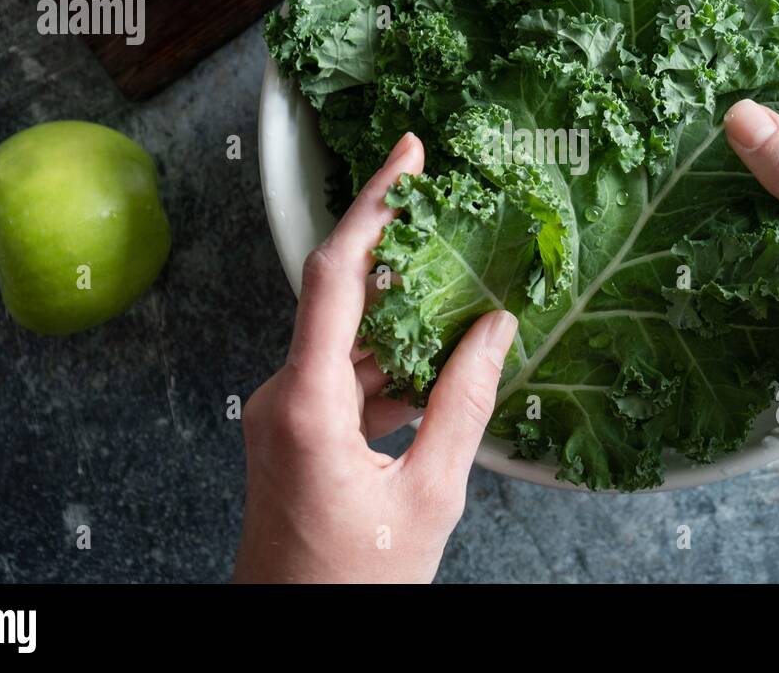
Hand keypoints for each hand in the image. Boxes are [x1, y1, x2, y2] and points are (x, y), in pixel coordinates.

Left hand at [233, 132, 517, 582]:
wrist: (292, 634)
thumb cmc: (353, 584)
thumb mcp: (429, 495)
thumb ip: (465, 405)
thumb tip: (498, 330)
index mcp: (306, 404)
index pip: (335, 274)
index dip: (375, 205)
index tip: (408, 154)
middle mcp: (281, 395)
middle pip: (343, 299)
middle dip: (404, 260)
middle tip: (459, 223)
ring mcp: (282, 413)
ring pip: (348, 341)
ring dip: (404, 323)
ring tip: (467, 303)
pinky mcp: (293, 430)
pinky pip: (344, 376)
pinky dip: (390, 367)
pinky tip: (440, 371)